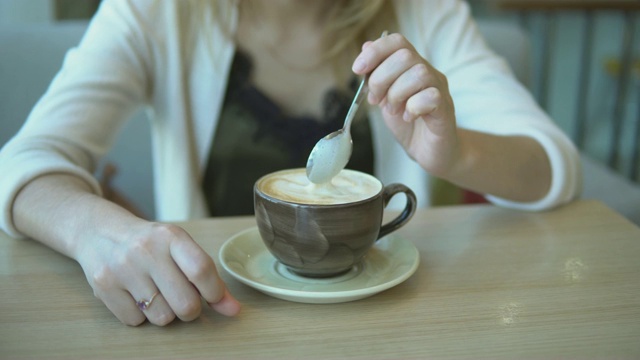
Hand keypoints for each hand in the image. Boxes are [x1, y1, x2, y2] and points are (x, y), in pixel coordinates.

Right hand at [75, 219, 239, 325]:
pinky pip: (136, 321)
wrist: (99, 231)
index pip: (201, 270)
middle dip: (190, 310)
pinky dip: (141, 315)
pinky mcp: (104, 286)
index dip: (214, 292)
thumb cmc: (150, 243)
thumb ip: (208, 277)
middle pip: (185, 303)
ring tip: (156, 293)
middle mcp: (146, 250)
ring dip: (165, 313)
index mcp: (171, 236)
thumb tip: (233, 309)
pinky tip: (135, 295)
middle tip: (183, 299)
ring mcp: (122, 269)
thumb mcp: (180, 248)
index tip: (215, 298)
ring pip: (162, 317)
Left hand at [352, 33, 459, 176]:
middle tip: (377, 100)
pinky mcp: (445, 109)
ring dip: (397, 94)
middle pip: (405, 56)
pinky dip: (413, 108)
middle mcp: (428, 73)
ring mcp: (439, 90)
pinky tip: (409, 118)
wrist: (431, 152)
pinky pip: (431, 97)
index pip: (397, 42)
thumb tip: (366, 46)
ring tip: (394, 110)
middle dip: (381, 79)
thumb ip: (376, 75)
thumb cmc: (409, 125)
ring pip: (419, 74)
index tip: (357, 69)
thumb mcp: (385, 98)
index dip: (375, 51)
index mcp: (412, 67)